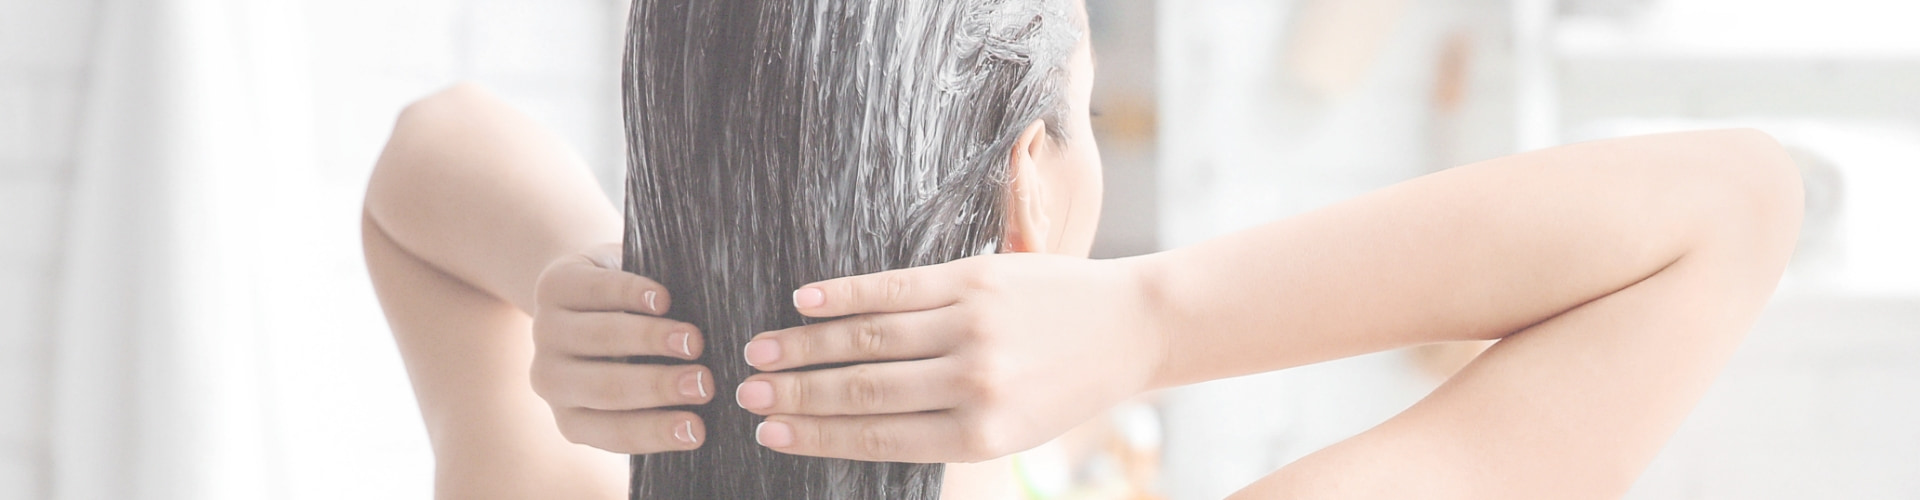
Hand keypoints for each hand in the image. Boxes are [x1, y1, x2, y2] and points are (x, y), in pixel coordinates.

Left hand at [529, 243, 714, 453]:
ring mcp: (547, 332)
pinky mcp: (553, 286)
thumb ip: (659, 400)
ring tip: (694, 341)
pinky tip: (662, 299)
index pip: (615, 433)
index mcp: (573, 417)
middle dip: (659, 386)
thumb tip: (709, 409)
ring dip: (651, 339)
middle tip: (704, 383)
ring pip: (602, 338)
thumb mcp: (633, 380)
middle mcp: (551, 380)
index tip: (698, 430)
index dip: (657, 432)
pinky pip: (596, 291)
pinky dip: (632, 294)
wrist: (580, 291)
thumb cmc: (624, 349)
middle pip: (607, 388)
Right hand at [733, 253, 1167, 462]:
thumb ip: (943, 425)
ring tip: (761, 351)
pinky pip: (898, 288)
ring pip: (870, 338)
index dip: (816, 436)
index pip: (877, 437)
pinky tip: (806, 301)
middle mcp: (973, 384)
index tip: (770, 435)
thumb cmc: (1065, 384)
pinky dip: (846, 295)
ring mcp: (973, 327)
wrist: (1132, 327)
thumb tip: (855, 425)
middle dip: (796, 394)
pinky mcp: (977, 280)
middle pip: (863, 390)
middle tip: (746, 394)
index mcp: (979, 434)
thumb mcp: (1011, 427)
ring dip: (806, 346)